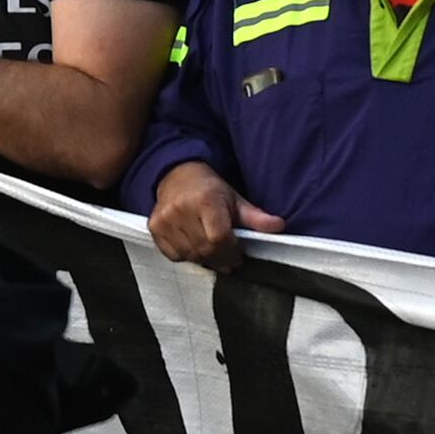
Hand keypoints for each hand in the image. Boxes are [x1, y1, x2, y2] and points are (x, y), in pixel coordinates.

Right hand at [146, 161, 281, 266]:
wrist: (176, 174)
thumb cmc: (209, 189)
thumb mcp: (235, 198)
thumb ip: (255, 216)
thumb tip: (279, 226)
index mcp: (205, 200)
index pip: (219, 238)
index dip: (231, 252)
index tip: (238, 255)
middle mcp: (181, 209)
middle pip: (205, 250)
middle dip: (220, 259)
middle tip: (229, 258)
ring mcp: (165, 220)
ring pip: (190, 255)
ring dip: (204, 259)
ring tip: (213, 251)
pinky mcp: (155, 228)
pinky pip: (173, 255)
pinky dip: (187, 256)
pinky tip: (195, 246)